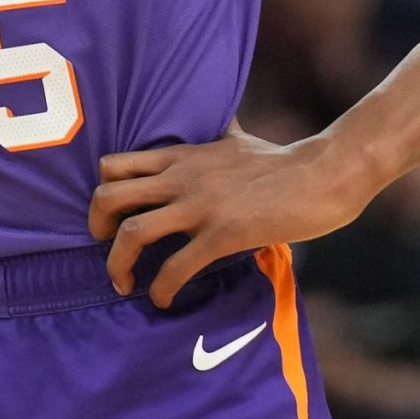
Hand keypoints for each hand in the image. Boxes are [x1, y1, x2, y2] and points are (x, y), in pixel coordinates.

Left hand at [89, 125, 374, 306]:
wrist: (323, 174)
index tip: (109, 218)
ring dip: (118, 265)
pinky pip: (177, 266)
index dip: (101, 194)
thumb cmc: (282, 161)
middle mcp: (180, 178)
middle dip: (96, 227)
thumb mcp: (235, 138)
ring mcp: (200, 206)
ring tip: (124, 284)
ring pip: (133, 233)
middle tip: (104, 248)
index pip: (114, 165)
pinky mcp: (223, 233)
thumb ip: (214, 135)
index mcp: (180, 157)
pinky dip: (162, 288)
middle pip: (108, 197)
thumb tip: (217, 119)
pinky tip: (164, 299)